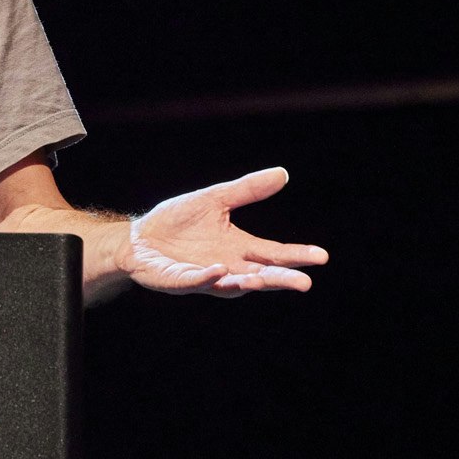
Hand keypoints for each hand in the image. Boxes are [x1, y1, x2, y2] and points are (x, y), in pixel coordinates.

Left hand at [125, 167, 327, 296]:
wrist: (137, 237)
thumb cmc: (177, 222)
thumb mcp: (214, 200)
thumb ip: (246, 190)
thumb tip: (282, 173)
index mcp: (239, 249)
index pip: (273, 254)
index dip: (296, 256)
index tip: (321, 256)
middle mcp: (226, 267)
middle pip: (260, 276)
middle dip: (280, 280)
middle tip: (304, 284)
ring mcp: (202, 277)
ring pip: (230, 285)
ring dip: (246, 283)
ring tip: (262, 281)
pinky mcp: (177, 280)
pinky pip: (194, 281)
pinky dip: (207, 277)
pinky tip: (219, 271)